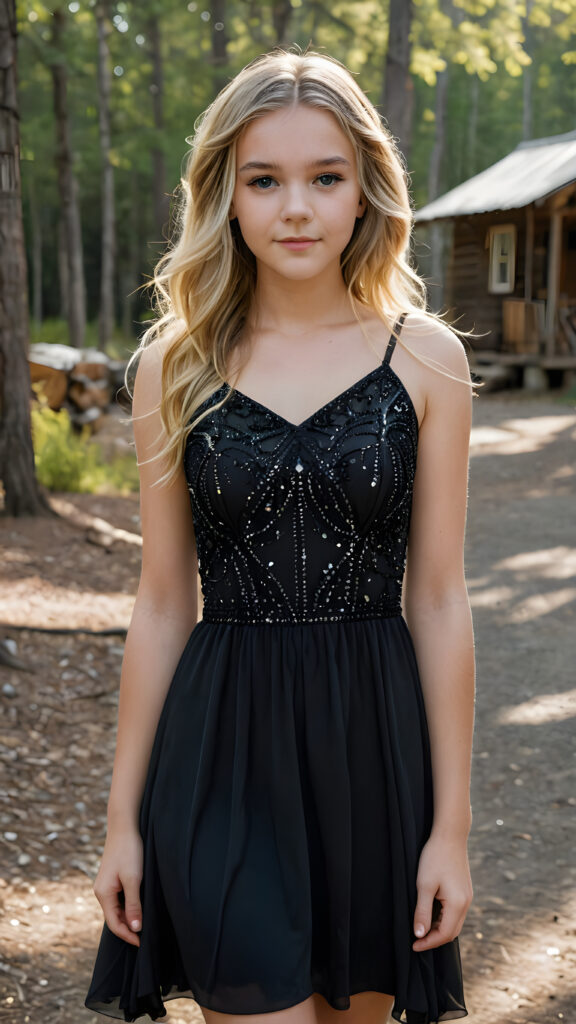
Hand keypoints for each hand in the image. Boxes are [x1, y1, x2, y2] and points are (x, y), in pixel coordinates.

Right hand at [93, 826, 143, 946]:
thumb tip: (135, 928)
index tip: (142, 943)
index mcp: (103, 894)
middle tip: (145, 937)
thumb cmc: (129, 851)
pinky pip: (118, 899)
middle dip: (128, 929)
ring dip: (128, 918)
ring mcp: (105, 885)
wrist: (124, 827)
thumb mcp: (133, 879)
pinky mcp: (111, 879)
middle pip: (114, 918)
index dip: (128, 935)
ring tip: (144, 925)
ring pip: (116, 909)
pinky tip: (138, 908)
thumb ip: (133, 905)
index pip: (114, 924)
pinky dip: (128, 907)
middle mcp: (101, 892)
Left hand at [412, 832, 472, 951]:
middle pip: (452, 932)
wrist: (450, 835)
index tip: (413, 945)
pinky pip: (456, 912)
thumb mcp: (424, 885)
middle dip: (434, 939)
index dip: (428, 943)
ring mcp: (467, 896)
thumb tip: (420, 934)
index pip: (444, 934)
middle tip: (416, 940)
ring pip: (454, 923)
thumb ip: (422, 911)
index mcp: (457, 904)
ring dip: (439, 929)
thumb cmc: (435, 858)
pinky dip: (444, 918)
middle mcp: (466, 903)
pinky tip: (431, 914)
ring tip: (421, 927)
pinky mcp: (465, 890)